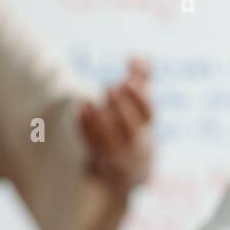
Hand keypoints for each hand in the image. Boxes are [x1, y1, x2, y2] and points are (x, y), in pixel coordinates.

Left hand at [80, 58, 154, 192]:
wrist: (128, 172)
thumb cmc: (133, 129)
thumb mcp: (139, 107)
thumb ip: (141, 80)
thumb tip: (137, 56)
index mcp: (146, 127)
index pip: (148, 112)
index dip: (139, 96)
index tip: (127, 80)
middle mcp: (135, 143)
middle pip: (132, 128)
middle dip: (122, 107)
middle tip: (110, 87)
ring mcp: (118, 154)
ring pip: (111, 140)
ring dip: (100, 120)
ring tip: (88, 101)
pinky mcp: (102, 161)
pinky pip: (94, 146)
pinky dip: (87, 129)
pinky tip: (81, 111)